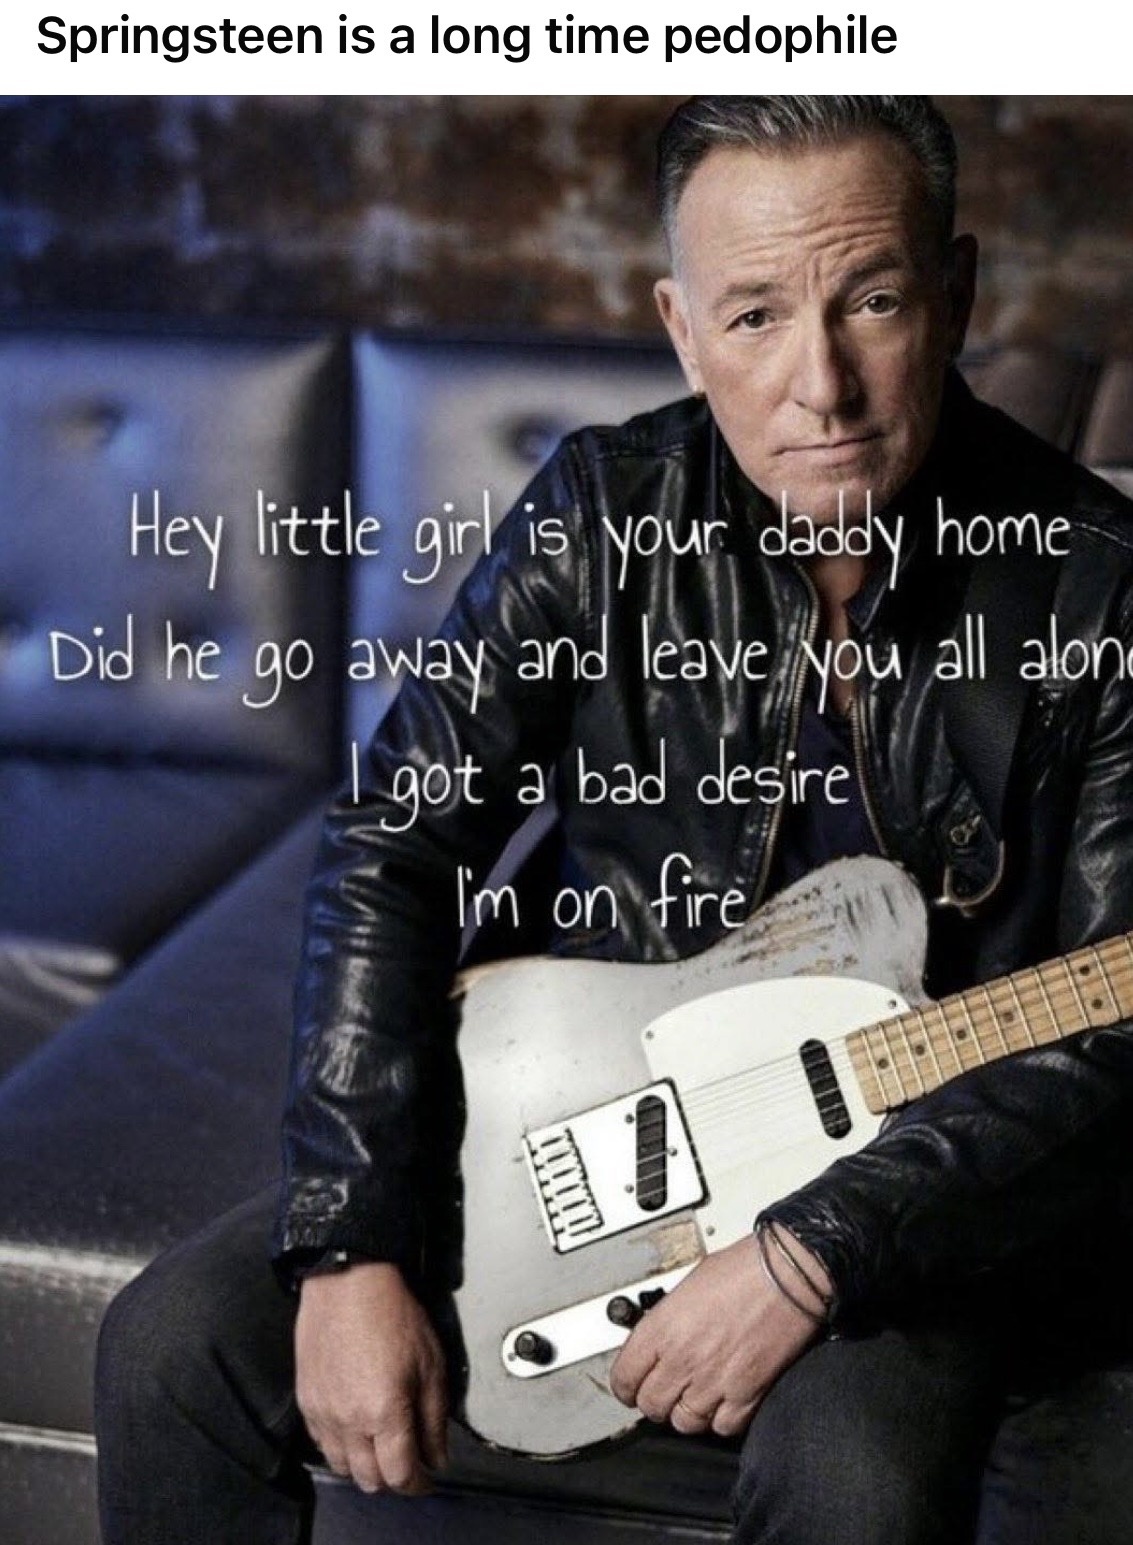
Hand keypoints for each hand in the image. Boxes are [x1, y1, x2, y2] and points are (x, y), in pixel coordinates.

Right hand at [295, 1261, 447, 1494]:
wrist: (348, 1282)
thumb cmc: (391, 1312)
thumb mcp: (431, 1363)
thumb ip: (435, 1417)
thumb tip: (438, 1454)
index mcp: (384, 1412)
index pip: (400, 1475)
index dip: (418, 1483)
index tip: (427, 1478)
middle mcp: (349, 1420)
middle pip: (369, 1480)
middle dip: (392, 1479)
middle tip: (407, 1465)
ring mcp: (323, 1413)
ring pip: (342, 1466)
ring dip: (364, 1467)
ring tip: (380, 1448)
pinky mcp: (305, 1400)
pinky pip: (320, 1443)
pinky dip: (339, 1447)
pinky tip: (354, 1431)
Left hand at [608, 1230, 828, 1437]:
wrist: (790, 1274)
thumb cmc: (745, 1267)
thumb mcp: (689, 1283)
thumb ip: (669, 1318)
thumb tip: (661, 1337)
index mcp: (662, 1328)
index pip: (624, 1377)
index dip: (625, 1385)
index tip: (630, 1385)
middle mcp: (683, 1359)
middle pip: (651, 1405)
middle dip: (656, 1399)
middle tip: (665, 1388)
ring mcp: (714, 1381)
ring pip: (684, 1422)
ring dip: (688, 1410)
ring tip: (696, 1393)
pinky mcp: (746, 1395)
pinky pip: (722, 1427)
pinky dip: (721, 1418)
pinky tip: (724, 1399)